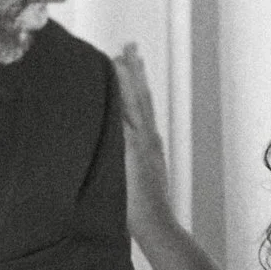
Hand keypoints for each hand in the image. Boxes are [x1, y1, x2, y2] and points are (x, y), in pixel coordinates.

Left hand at [113, 44, 175, 237]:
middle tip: (129, 45)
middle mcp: (148, 139)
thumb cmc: (142, 211)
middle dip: (135, 70)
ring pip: (135, 103)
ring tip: (121, 54)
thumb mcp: (136, 181)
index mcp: (148, 144)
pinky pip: (125, 119)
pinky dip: (122, 100)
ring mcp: (142, 143)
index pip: (141, 106)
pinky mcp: (133, 151)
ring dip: (129, 78)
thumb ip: (128, 166)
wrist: (157, 224)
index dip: (136, 82)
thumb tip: (116, 160)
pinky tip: (114, 86)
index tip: (129, 60)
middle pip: (141, 96)